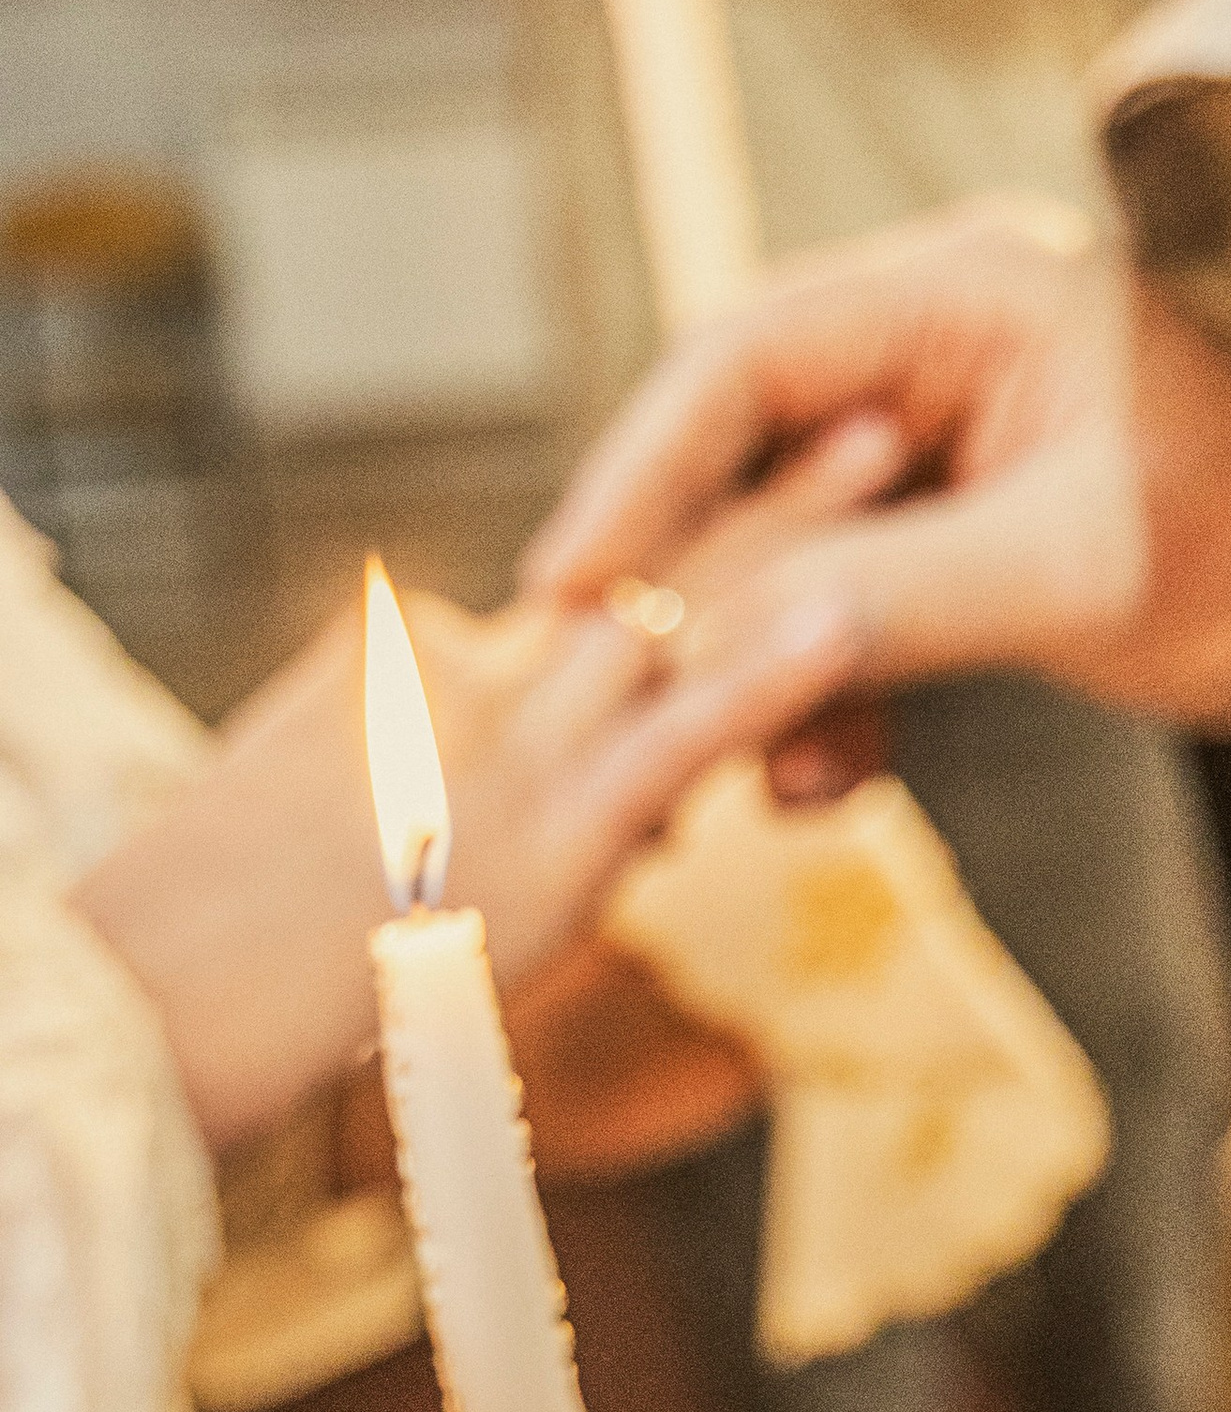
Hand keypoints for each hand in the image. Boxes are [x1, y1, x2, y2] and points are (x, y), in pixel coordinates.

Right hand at [70, 448, 892, 1156]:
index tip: (775, 472)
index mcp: (419, 660)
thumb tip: (543, 756)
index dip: (689, 522)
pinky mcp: (541, 834)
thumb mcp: (342, 817)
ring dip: (793, 538)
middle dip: (769, 487)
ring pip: (672, 616)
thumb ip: (438, 767)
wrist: (157, 997)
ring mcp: (508, 747)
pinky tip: (851, 622)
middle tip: (878, 414)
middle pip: (645, 560)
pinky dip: (769, 674)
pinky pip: (676, 736)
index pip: (585, 579)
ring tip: (892, 453)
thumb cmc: (229, 938)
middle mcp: (470, 673)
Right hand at [524, 202, 1230, 752]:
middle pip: (740, 456)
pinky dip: (829, 692)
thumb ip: (896, 593)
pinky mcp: (969, 530)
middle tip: (616, 704)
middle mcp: (937, 347)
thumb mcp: (1073, 570)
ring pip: (789, 546)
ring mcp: (950, 440)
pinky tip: (825, 780)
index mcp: (960, 295)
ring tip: (752, 780)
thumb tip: (725, 641)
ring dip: (760, 665)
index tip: (567, 587)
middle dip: (688, 593)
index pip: (739, 361)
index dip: (638, 474)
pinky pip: (851, 603)